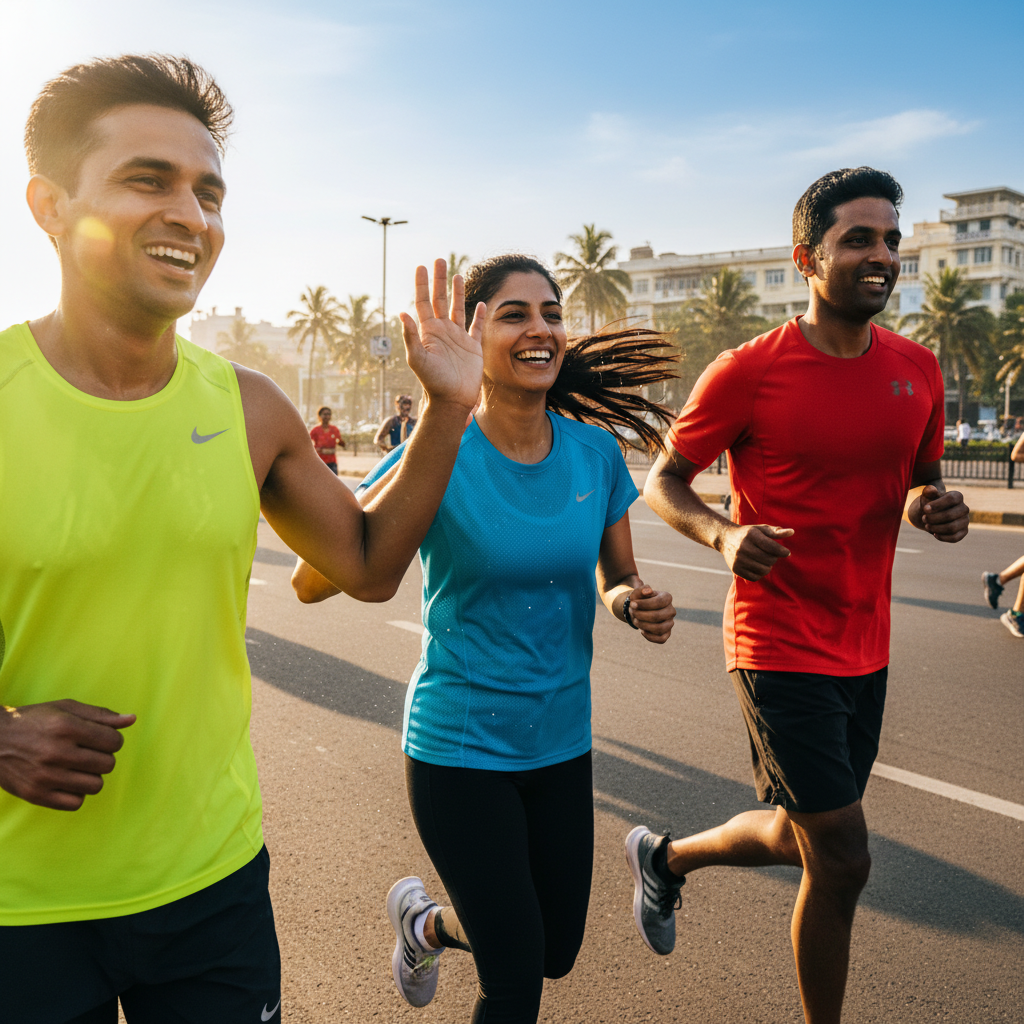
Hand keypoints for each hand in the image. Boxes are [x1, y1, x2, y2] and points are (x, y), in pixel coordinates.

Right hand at [0, 700, 134, 810]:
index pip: (114, 742)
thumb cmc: (33, 721)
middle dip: (103, 757)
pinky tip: (66, 781)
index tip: (99, 739)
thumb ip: (100, 715)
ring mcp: (46, 776)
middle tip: (86, 752)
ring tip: (76, 767)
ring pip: (95, 785)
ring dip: (91, 776)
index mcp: (67, 727)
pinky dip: (76, 794)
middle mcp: (57, 752)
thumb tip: (132, 719)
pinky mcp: (36, 795)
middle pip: (108, 764)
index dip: (112, 740)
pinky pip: (76, 803)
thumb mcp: (65, 709)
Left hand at [399, 259, 483, 409]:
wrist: (452, 400)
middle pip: (439, 299)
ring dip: (457, 292)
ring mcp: (458, 338)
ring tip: (457, 274)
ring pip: (457, 309)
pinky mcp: (473, 347)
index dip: (422, 285)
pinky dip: (478, 315)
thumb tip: (401, 312)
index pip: (423, 302)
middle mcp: (442, 331)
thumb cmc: (433, 382)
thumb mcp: (418, 359)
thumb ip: (411, 336)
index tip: (422, 267)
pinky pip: (475, 327)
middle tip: (439, 260)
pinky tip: (480, 304)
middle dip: (439, 280)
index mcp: (428, 331)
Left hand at [627, 584, 675, 643]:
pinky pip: (662, 639)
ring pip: (660, 628)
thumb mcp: (638, 593)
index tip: (632, 604)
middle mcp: (671, 610)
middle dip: (641, 615)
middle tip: (633, 613)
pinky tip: (642, 631)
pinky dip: (650, 637)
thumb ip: (641, 589)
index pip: (659, 602)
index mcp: (667, 598)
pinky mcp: (667, 633)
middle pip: (658, 616)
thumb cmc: (639, 600)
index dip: (644, 604)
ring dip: (644, 626)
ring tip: (636, 621)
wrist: (640, 610)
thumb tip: (648, 591)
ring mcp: (670, 623)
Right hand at [720, 524, 793, 580]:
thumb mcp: (761, 529)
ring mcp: (738, 559)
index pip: (770, 546)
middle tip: (773, 555)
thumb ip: (776, 531)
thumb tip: (792, 532)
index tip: (786, 552)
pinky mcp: (736, 569)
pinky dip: (760, 573)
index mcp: (751, 535)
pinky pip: (755, 577)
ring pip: (763, 570)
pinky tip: (758, 566)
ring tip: (766, 561)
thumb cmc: (748, 533)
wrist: (726, 539)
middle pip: (768, 559)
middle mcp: (743, 547)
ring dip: (768, 567)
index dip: (782, 551)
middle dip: (774, 559)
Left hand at [915, 485, 968, 542]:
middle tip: (924, 518)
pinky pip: (955, 538)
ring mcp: (965, 521)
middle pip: (950, 515)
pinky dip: (942, 537)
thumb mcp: (926, 496)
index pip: (951, 499)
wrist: (931, 515)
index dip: (937, 505)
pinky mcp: (963, 532)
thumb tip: (931, 490)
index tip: (925, 509)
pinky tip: (934, 534)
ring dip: (936, 528)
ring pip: (952, 528)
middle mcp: (964, 508)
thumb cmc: (929, 503)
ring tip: (927, 526)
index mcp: (957, 496)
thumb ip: (928, 492)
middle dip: (934, 518)